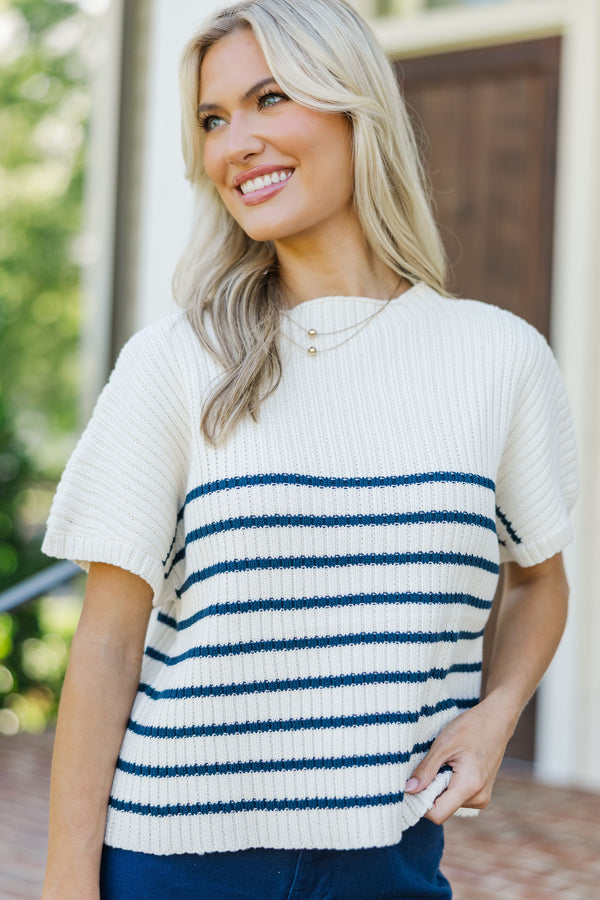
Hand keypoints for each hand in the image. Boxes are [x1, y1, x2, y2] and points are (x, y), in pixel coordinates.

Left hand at [404, 695, 514, 823]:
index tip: (413, 785)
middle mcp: (479, 798)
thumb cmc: (471, 728)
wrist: (497, 720)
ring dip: (440, 786)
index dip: (420, 802)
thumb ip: (426, 770)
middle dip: (430, 791)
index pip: (438, 814)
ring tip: (446, 762)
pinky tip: (453, 766)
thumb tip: (409, 790)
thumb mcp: (443, 745)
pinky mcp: (482, 793)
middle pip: (442, 809)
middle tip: (432, 766)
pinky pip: (457, 797)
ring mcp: (482, 797)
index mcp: (469, 787)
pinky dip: (449, 785)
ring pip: (449, 803)